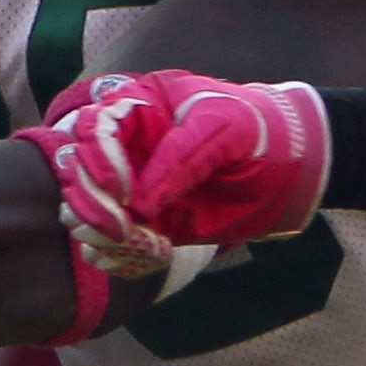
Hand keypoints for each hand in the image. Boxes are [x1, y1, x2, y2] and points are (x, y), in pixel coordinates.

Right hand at [34, 71, 329, 277]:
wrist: (288, 169)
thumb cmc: (258, 131)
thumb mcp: (228, 128)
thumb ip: (183, 156)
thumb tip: (140, 203)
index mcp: (139, 107)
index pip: (92, 127)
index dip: (98, 161)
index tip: (124, 193)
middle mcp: (126, 148)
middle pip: (77, 172)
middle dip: (90, 203)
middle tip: (122, 229)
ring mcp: (131, 188)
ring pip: (82, 210)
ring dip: (99, 234)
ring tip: (137, 244)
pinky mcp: (144, 224)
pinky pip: (107, 245)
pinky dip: (116, 257)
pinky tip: (149, 256)